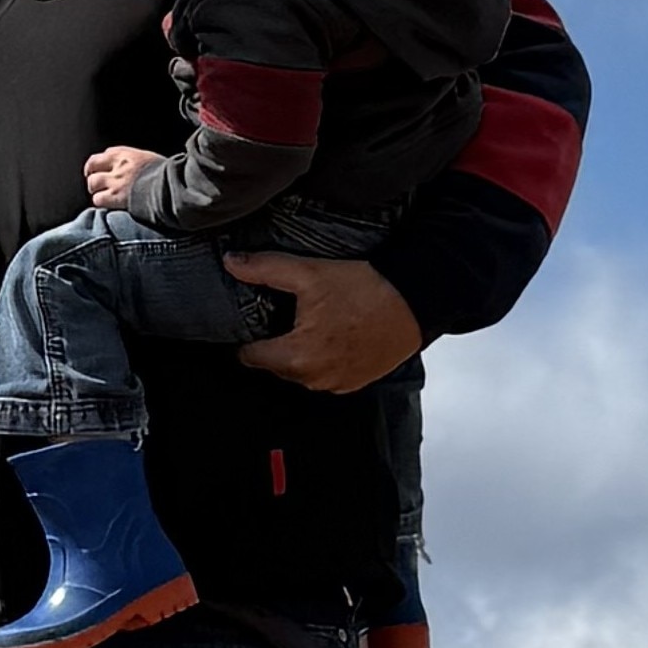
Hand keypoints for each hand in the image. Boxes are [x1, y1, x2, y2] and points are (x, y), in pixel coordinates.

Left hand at [83, 145, 163, 208]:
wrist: (171, 187)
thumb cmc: (167, 175)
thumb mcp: (151, 161)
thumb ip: (137, 163)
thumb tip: (135, 169)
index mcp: (127, 154)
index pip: (103, 155)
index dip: (98, 164)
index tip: (97, 169)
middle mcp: (118, 165)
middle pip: (92, 166)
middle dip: (93, 176)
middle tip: (96, 186)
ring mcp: (115, 181)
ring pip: (92, 183)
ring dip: (96, 190)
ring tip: (102, 197)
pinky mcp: (116, 197)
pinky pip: (98, 199)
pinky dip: (101, 203)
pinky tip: (108, 206)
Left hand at [229, 254, 420, 394]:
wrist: (415, 301)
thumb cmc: (367, 290)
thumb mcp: (310, 272)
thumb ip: (265, 268)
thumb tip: (232, 263)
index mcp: (296, 358)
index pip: (250, 356)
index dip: (248, 334)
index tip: (254, 318)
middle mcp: (314, 379)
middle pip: (275, 363)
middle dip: (276, 341)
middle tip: (287, 313)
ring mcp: (336, 384)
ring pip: (301, 369)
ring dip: (301, 350)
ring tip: (313, 321)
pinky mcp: (356, 382)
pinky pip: (327, 373)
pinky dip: (325, 357)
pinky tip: (335, 332)